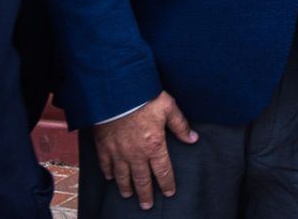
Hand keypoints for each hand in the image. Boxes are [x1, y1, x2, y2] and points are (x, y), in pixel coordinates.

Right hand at [91, 91, 197, 209]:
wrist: (116, 92)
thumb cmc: (144, 97)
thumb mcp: (168, 107)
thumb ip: (180, 125)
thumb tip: (193, 138)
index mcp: (154, 145)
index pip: (163, 171)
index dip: (167, 184)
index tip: (169, 193)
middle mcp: (136, 154)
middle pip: (142, 179)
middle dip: (146, 194)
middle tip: (147, 206)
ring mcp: (118, 152)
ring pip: (123, 176)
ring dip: (126, 187)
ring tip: (128, 196)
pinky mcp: (104, 146)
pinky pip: (106, 165)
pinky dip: (108, 173)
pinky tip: (110, 178)